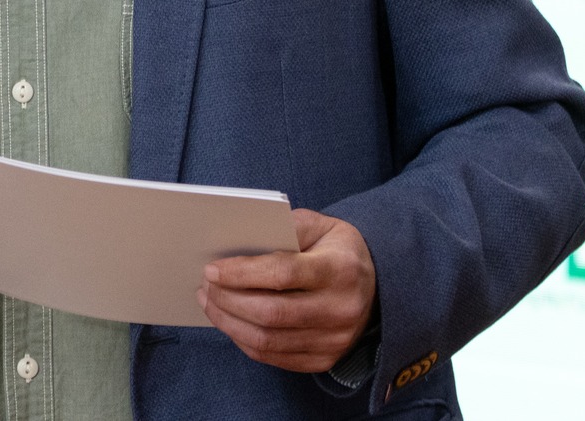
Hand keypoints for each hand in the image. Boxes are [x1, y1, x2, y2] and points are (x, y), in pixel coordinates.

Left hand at [198, 208, 376, 371]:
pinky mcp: (326, 359)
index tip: (211, 270)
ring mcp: (335, 340)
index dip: (241, 273)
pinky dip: (245, 341)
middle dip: (228, 300)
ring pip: (268, 340)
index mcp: (340, 270)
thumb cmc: (337, 249)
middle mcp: (341, 310)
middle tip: (205, 286)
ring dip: (230, 323)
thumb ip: (285, 227)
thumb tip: (238, 239)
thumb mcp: (320, 225)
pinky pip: (275, 356)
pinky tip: (231, 323)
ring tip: (210, 303)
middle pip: (271, 313)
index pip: (282, 274)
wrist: (378, 285)